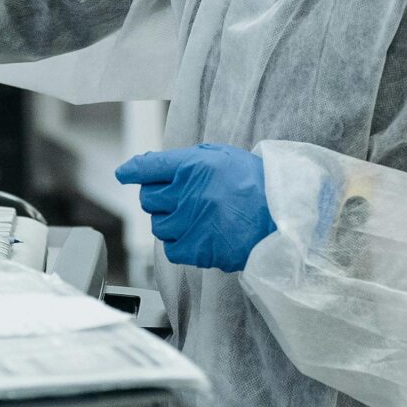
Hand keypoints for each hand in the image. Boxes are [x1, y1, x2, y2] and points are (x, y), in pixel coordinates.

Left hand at [115, 143, 274, 271]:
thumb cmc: (258, 184)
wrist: (282, 217)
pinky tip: (197, 236)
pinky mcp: (196, 249)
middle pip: (148, 198)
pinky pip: (170, 249)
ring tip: (193, 219)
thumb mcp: (225, 157)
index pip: (148, 167)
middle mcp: (187, 193)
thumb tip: (159, 164)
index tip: (124, 173)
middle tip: (177, 199)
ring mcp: (190, 223)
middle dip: (158, 198)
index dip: (132, 170)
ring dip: (169, 222)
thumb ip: (191, 159)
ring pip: (157, 225)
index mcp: (193, 166)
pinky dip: (179, 244)